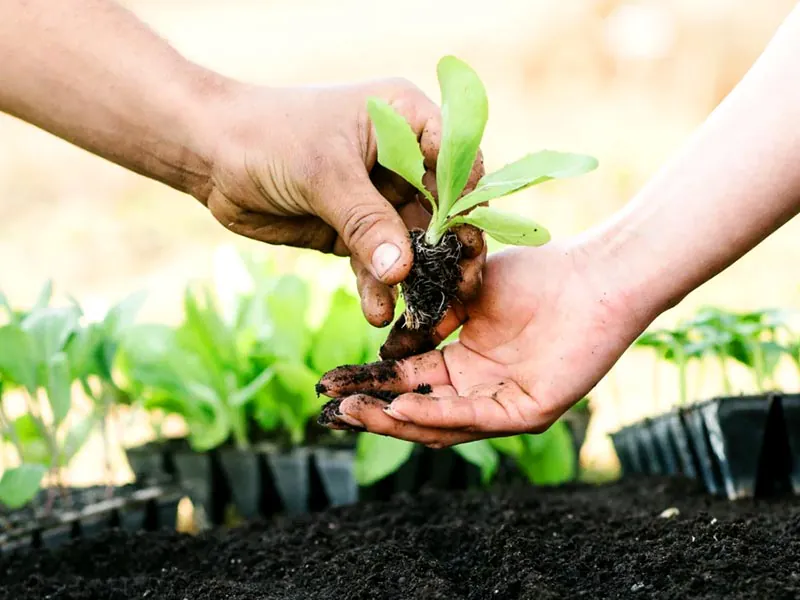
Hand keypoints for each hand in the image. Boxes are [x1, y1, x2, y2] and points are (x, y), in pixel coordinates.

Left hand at [204, 79, 484, 329]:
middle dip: (446, 250)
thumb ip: (366, 221)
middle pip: (441, 208)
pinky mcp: (356, 230)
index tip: (463, 241)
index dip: (465, 199)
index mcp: (407, 119)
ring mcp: (380, 197)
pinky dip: (379, 287)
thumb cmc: (269, 137)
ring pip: (411, 242)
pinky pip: (378, 262)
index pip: (456, 158)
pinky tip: (379, 312)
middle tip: (455, 289)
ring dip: (415, 278)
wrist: (212, 155)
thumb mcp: (324, 174)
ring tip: (421, 314)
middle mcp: (402, 158)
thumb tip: (403, 270)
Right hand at [317, 239, 656, 446]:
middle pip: (416, 408)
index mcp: (465, 363)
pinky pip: (474, 418)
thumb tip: (388, 345)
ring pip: (439, 422)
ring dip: (393, 419)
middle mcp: (480, 388)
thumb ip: (429, 322)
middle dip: (371, 410)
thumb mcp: (466, 293)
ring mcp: (503, 403)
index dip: (368, 383)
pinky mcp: (528, 412)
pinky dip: (435, 413)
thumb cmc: (537, 276)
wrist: (593, 273)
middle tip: (330, 410)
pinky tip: (401, 406)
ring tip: (353, 412)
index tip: (329, 382)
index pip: (406, 380)